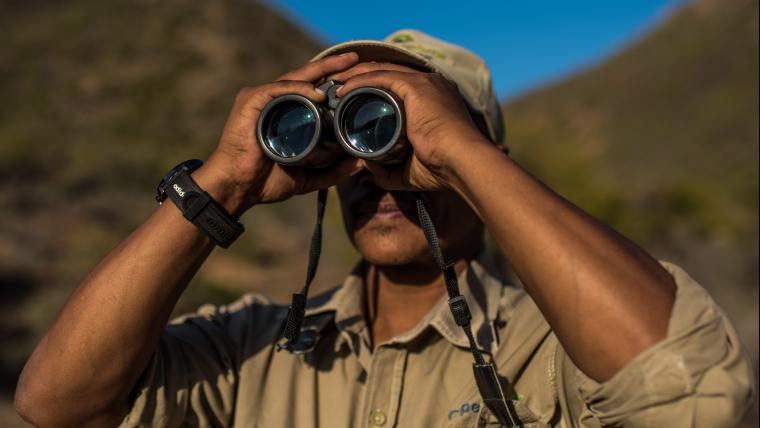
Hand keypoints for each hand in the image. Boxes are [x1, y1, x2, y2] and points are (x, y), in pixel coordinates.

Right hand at [198, 53, 362, 214]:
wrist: (238, 187)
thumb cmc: (265, 181)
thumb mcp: (307, 177)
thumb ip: (332, 172)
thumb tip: (359, 164)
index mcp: (286, 113)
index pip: (313, 91)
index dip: (334, 82)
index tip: (359, 77)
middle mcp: (274, 101)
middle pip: (306, 79)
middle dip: (332, 67)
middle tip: (355, 58)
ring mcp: (261, 98)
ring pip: (295, 79)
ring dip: (320, 70)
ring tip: (345, 64)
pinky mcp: (250, 101)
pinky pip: (277, 89)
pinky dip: (298, 89)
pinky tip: (318, 93)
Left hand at [329, 62, 491, 190]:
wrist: (463, 163)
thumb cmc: (444, 168)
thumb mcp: (411, 170)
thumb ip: (389, 170)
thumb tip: (366, 167)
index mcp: (436, 99)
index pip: (400, 85)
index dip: (376, 88)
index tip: (354, 98)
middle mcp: (432, 84)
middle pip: (389, 73)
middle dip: (361, 77)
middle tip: (339, 88)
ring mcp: (425, 82)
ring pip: (382, 70)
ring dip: (356, 76)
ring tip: (336, 85)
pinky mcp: (416, 86)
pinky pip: (381, 77)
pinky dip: (360, 81)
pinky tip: (344, 88)